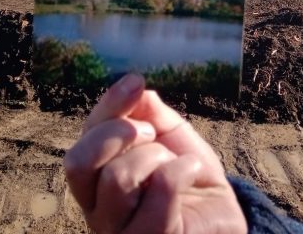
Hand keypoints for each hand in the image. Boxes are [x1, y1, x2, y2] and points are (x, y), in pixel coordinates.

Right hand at [64, 73, 246, 233]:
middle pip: (79, 163)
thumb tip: (134, 87)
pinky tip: (193, 173)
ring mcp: (121, 232)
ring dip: (154, 155)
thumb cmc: (188, 176)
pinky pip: (161, 188)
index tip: (135, 82)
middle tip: (151, 132)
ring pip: (117, 177)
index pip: (80, 144)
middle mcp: (98, 211)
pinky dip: (182, 168)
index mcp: (94, 183)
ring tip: (172, 160)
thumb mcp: (168, 136)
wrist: (223, 214)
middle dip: (117, 133)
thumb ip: (148, 112)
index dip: (106, 108)